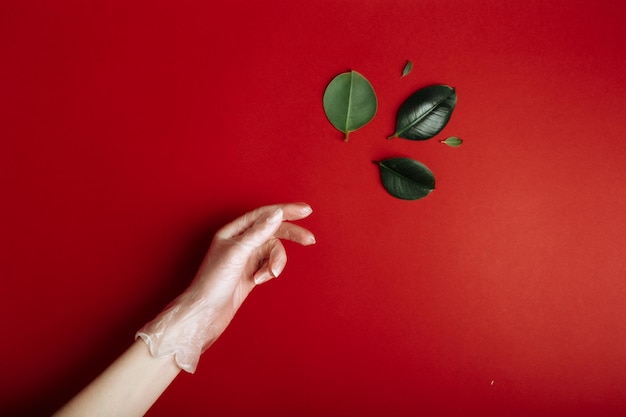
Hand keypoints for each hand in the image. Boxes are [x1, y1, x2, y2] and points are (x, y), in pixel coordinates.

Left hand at [136, 203, 314, 372]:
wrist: (205, 314)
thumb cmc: (212, 283)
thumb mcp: (237, 253)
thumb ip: (259, 232)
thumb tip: (277, 214)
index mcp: (233, 231)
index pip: (264, 215)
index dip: (286, 211)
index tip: (306, 210)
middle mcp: (241, 242)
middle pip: (273, 231)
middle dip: (291, 235)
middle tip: (310, 240)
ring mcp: (247, 258)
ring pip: (273, 252)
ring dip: (275, 263)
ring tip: (267, 276)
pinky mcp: (251, 273)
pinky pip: (270, 266)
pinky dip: (269, 272)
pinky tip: (259, 281)